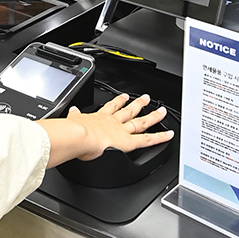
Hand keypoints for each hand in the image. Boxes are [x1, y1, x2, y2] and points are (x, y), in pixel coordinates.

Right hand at [38, 93, 173, 168]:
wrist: (78, 136)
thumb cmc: (72, 132)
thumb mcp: (71, 120)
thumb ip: (73, 117)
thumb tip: (70, 112)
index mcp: (98, 118)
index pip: (110, 108)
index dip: (118, 102)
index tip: (123, 96)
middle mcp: (112, 122)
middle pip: (128, 112)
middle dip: (138, 105)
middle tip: (147, 98)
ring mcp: (122, 131)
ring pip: (140, 122)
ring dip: (152, 116)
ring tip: (161, 111)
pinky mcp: (128, 141)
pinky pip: (147, 140)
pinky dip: (159, 138)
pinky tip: (169, 135)